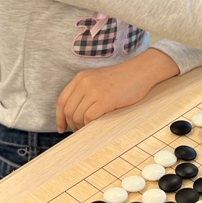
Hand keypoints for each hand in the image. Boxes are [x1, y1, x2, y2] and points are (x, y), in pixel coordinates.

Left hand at [55, 49, 178, 132]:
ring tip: (89, 129)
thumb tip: (75, 114)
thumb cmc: (123, 79)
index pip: (62, 100)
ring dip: (82, 127)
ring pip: (78, 116)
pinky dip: (90, 125)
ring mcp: (94, 90)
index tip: (62, 128)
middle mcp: (84, 82)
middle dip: (72, 125)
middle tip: (80, 131)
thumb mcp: (98, 79)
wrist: (141, 71)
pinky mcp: (105, 100)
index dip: (59, 117)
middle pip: (69, 111)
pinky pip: (89, 118)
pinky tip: (96, 125)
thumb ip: (86, 91)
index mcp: (81, 77)